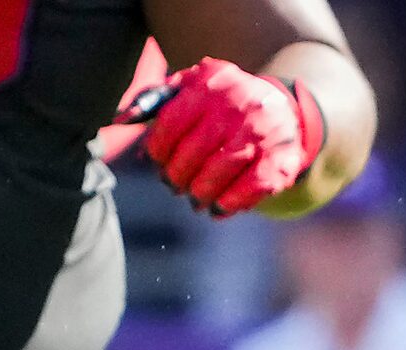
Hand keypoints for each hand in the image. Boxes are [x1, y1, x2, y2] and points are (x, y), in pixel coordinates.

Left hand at [134, 57, 326, 217]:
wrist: (282, 107)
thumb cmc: (222, 102)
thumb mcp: (191, 89)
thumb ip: (156, 100)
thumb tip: (121, 119)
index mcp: (209, 83)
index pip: (172, 122)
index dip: (159, 150)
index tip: (157, 164)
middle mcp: (238, 103)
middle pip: (195, 150)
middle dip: (179, 175)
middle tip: (174, 186)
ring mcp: (263, 131)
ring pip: (222, 170)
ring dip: (203, 192)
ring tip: (195, 201)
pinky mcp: (283, 158)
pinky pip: (254, 186)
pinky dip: (234, 201)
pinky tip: (220, 209)